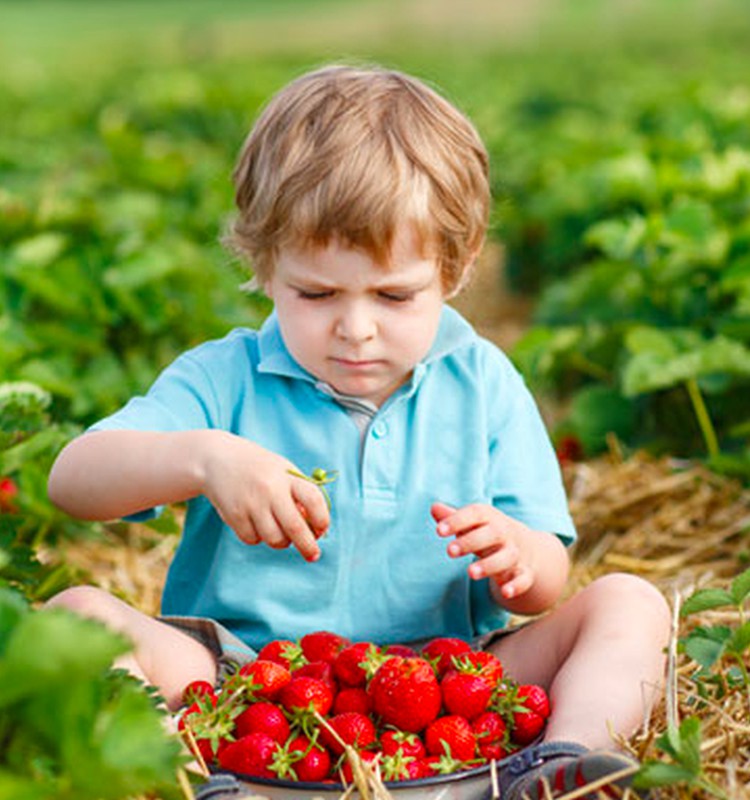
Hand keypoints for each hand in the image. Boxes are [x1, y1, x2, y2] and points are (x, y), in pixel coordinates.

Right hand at [198, 431, 330, 561]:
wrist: (217, 460)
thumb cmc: (259, 469)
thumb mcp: (282, 471)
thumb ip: (299, 494)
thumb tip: (314, 528)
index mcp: (287, 476)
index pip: (313, 499)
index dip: (322, 519)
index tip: (322, 529)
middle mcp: (270, 489)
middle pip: (295, 527)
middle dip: (308, 546)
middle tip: (314, 555)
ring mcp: (251, 503)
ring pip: (274, 539)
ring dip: (281, 541)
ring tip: (278, 529)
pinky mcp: (234, 515)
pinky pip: (253, 539)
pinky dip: (258, 537)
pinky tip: (255, 522)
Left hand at [432, 501, 533, 600]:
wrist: (526, 547)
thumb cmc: (488, 534)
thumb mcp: (473, 524)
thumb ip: (454, 518)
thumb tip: (434, 508)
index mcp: (490, 518)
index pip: (476, 514)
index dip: (457, 520)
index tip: (439, 531)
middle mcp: (505, 534)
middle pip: (492, 534)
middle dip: (471, 542)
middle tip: (449, 551)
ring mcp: (516, 554)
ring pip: (506, 557)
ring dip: (489, 565)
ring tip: (470, 573)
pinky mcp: (525, 573)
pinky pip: (522, 579)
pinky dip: (516, 585)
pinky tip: (505, 592)